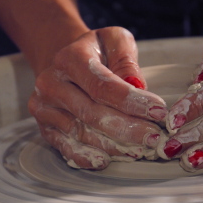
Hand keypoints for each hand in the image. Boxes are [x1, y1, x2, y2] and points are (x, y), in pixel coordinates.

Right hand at [28, 27, 167, 169]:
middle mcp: (51, 82)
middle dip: (127, 128)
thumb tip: (136, 85)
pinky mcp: (44, 126)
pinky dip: (86, 156)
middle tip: (153, 137)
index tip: (158, 111)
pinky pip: (65, 146)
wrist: (66, 63)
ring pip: (81, 132)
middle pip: (92, 113)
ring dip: (112, 145)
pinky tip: (106, 160)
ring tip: (139, 150)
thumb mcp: (115, 41)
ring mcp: (44, 107)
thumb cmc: (97, 52)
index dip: (131, 101)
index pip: (101, 85)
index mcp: (69, 58)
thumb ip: (126, 60)